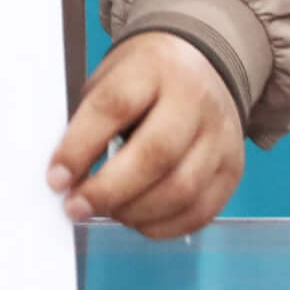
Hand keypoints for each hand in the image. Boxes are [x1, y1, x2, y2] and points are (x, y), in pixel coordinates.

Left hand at [47, 31, 244, 239]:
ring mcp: (222, 135)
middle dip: (108, 191)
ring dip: (134, 213)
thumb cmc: (146, 77)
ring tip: (107, 211)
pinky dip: (162, 226)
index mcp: (156, 67)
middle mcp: (196, 99)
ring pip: (181, 190)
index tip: (55, 179)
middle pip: (155, 155)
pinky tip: (137, 218)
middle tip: (76, 207)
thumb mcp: (111, 78)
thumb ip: (89, 123)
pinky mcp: (233, 168)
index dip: (80, 147)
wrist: (204, 63)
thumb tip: (65, 178)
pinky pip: (200, 212)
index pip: (115, 107)